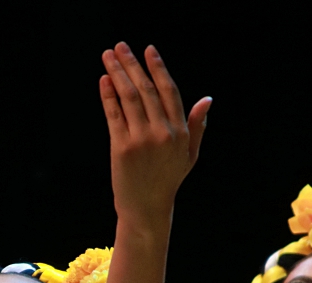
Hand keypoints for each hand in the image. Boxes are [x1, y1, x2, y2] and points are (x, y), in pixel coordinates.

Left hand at [100, 43, 210, 227]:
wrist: (146, 208)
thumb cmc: (168, 180)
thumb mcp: (189, 154)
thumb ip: (197, 126)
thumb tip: (207, 100)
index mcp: (180, 131)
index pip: (169, 91)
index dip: (158, 68)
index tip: (148, 50)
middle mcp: (163, 132)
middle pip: (146, 89)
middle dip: (132, 64)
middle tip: (120, 46)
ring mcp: (141, 139)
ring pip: (128, 97)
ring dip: (117, 72)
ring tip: (108, 56)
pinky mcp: (121, 147)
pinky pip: (114, 114)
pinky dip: (108, 95)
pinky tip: (104, 80)